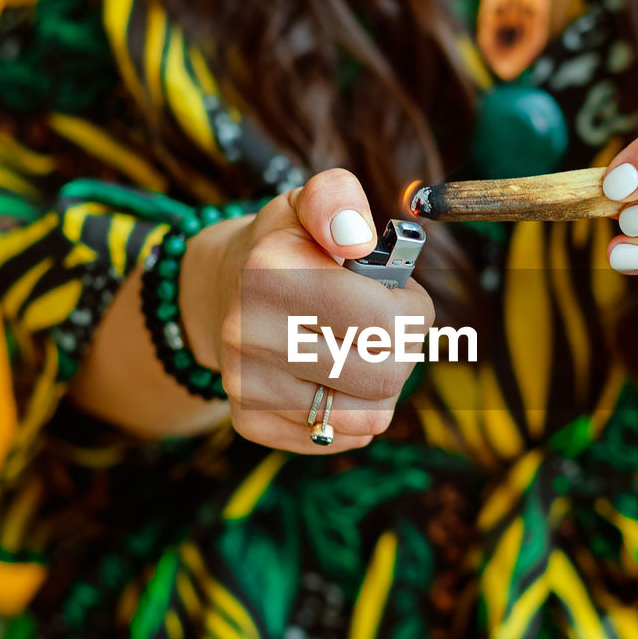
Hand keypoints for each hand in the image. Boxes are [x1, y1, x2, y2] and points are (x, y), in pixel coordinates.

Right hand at [180, 169, 433, 452]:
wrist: (222, 291)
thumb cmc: (286, 247)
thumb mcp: (309, 203)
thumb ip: (337, 199)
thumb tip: (355, 236)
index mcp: (271, 271)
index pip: (386, 321)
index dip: (415, 312)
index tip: (404, 299)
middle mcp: (250, 332)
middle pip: (385, 375)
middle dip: (404, 350)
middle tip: (387, 328)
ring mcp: (246, 383)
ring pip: (369, 416)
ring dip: (382, 386)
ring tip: (362, 353)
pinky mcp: (250, 422)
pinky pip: (340, 439)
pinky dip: (354, 414)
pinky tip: (336, 381)